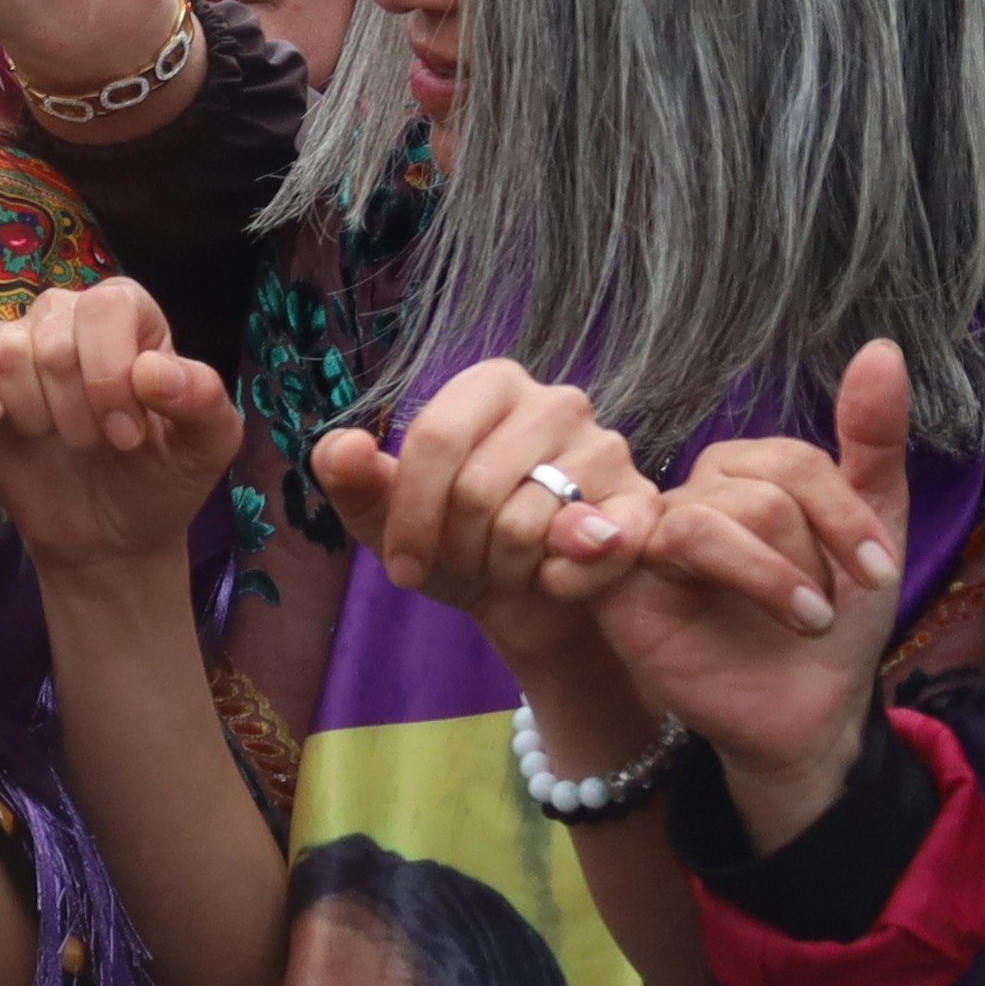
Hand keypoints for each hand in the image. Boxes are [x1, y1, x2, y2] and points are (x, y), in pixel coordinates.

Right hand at [0, 276, 235, 580]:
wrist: (107, 534)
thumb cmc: (160, 479)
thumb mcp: (206, 447)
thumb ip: (203, 400)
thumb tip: (153, 372)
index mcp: (128, 314)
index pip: (106, 308)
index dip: (110, 375)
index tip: (127, 436)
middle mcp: (67, 316)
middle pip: (52, 335)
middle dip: (75, 408)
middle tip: (96, 446)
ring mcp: (16, 346)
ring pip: (5, 352)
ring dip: (34, 414)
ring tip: (60, 441)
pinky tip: (0, 426)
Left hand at [309, 354, 656, 688]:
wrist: (529, 600)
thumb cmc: (456, 542)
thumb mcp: (389, 519)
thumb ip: (353, 480)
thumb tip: (341, 446)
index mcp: (491, 384)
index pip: (435, 439)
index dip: (411, 517)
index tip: (401, 568)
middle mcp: (557, 401)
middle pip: (477, 487)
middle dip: (456, 548)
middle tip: (465, 562)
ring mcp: (608, 447)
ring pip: (526, 525)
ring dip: (501, 569)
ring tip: (505, 566)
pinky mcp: (643, 502)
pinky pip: (587, 553)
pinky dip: (559, 583)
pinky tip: (552, 581)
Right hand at [585, 342, 921, 850]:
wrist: (807, 714)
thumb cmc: (833, 624)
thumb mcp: (874, 526)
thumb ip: (873, 439)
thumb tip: (882, 346)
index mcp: (742, 474)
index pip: (791, 460)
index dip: (844, 514)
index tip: (879, 572)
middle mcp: (691, 497)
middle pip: (759, 490)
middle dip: (813, 554)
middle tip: (831, 609)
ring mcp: (649, 541)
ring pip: (713, 519)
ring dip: (777, 577)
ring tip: (809, 622)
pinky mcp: (617, 587)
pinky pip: (652, 548)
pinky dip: (715, 572)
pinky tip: (735, 608)